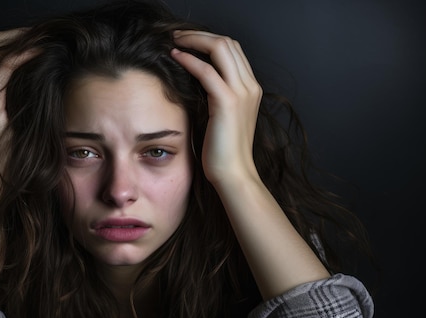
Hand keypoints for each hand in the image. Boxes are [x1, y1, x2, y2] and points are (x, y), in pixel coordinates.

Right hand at [0, 28, 34, 166]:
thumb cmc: (12, 154)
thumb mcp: (21, 118)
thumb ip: (25, 97)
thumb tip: (47, 79)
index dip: (19, 39)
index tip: (43, 37)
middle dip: (21, 34)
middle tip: (46, 32)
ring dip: (22, 39)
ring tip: (45, 37)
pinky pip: (3, 67)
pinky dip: (22, 54)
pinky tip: (40, 50)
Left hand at [171, 30, 261, 185]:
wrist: (233, 174)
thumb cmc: (223, 151)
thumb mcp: (222, 117)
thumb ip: (216, 96)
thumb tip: (195, 81)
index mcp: (251, 88)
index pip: (233, 50)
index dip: (209, 40)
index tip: (187, 41)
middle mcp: (250, 86)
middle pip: (228, 43)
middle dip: (200, 35)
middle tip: (177, 36)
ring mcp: (242, 92)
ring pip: (220, 48)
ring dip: (194, 40)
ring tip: (174, 41)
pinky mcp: (227, 102)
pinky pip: (206, 70)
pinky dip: (190, 59)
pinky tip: (176, 57)